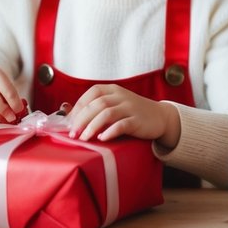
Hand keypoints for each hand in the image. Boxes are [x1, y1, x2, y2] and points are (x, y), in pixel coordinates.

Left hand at [65, 84, 179, 148]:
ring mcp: (130, 107)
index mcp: (112, 89)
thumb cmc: (132, 112)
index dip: (78, 107)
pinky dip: (110, 131)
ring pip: (107, 113)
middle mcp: (121, 96)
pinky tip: (102, 138)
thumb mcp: (114, 104)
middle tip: (73, 134)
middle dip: (81, 119)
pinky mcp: (138, 121)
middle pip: (96, 104)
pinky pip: (122, 125)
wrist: (160, 117)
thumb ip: (95, 108)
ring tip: (84, 138)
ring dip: (92, 126)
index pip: (91, 93)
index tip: (69, 122)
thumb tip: (67, 114)